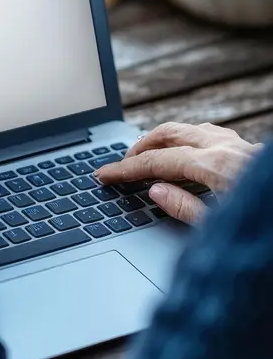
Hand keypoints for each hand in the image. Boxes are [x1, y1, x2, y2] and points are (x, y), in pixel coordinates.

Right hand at [96, 122, 260, 223]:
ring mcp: (240, 145)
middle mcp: (227, 148)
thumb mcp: (222, 229)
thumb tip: (157, 190)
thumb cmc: (263, 228)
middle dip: (139, 146)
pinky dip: (185, 139)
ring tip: (144, 157)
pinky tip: (183, 154)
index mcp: (217, 167)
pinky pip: (208, 133)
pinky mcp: (249, 150)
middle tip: (119, 164)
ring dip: (161, 139)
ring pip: (189, 128)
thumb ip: (187, 209)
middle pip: (169, 133)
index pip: (157, 163)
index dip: (125, 168)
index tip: (102, 174)